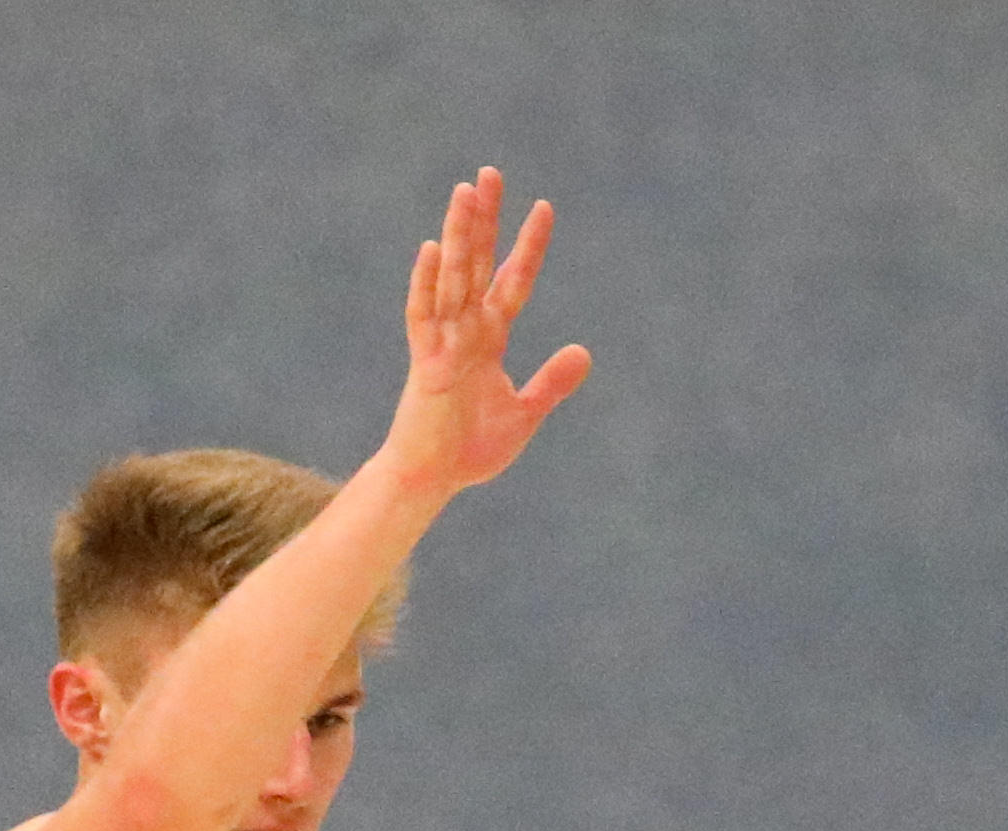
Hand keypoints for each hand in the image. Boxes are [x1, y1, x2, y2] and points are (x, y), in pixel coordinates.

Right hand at [381, 168, 588, 500]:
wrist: (432, 480)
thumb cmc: (470, 451)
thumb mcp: (524, 414)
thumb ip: (551, 383)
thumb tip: (584, 351)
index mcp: (488, 338)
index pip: (513, 281)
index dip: (528, 246)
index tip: (544, 207)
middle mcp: (464, 330)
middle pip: (478, 263)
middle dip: (485, 219)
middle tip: (490, 173)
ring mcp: (442, 342)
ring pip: (452, 277)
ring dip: (459, 235)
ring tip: (465, 192)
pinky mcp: (423, 362)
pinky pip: (422, 316)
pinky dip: (426, 284)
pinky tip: (432, 249)